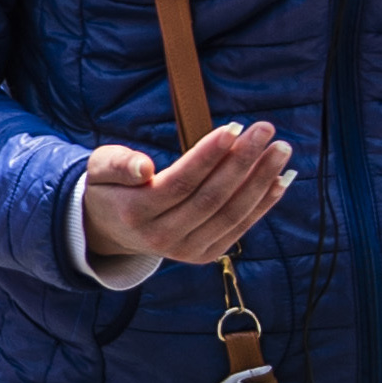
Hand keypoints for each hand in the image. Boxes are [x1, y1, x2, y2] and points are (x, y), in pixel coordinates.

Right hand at [81, 123, 292, 271]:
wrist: (112, 230)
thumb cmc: (111, 187)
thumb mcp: (100, 168)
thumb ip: (118, 164)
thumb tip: (144, 167)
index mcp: (135, 213)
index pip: (181, 182)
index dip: (209, 156)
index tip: (234, 128)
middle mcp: (162, 236)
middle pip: (211, 197)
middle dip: (243, 161)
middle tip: (266, 130)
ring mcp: (186, 249)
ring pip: (231, 213)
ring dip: (260, 180)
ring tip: (280, 150)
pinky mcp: (205, 254)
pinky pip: (240, 226)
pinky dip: (264, 202)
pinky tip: (281, 178)